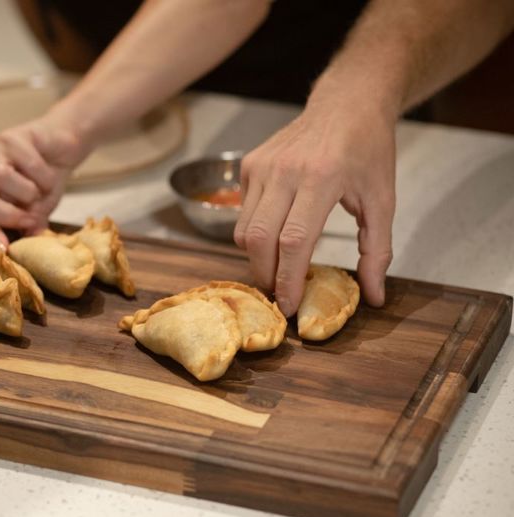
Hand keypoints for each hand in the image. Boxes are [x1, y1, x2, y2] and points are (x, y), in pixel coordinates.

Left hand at [0, 112, 91, 248]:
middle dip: (5, 214)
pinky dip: (45, 177)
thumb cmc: (41, 184)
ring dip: (29, 193)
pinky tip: (49, 175)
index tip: (4, 248)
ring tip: (41, 193)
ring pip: (1, 178)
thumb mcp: (35, 213)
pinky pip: (28, 164)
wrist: (61, 150)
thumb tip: (19, 245)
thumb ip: (26, 226)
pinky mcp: (10, 136)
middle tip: (30, 220)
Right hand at [233, 97, 395, 315]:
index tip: (291, 305)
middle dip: (266, 275)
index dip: (289, 278)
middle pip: (260, 239)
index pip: (295, 241)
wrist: (347, 103)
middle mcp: (285, 171)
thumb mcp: (383, 200)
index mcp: (322, 178)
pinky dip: (255, 232)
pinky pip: (243, 212)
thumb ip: (378, 251)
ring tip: (277, 269)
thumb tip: (374, 296)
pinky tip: (276, 232)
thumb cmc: (368, 151)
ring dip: (257, 258)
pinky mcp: (248, 164)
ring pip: (244, 230)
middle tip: (280, 294)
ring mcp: (261, 166)